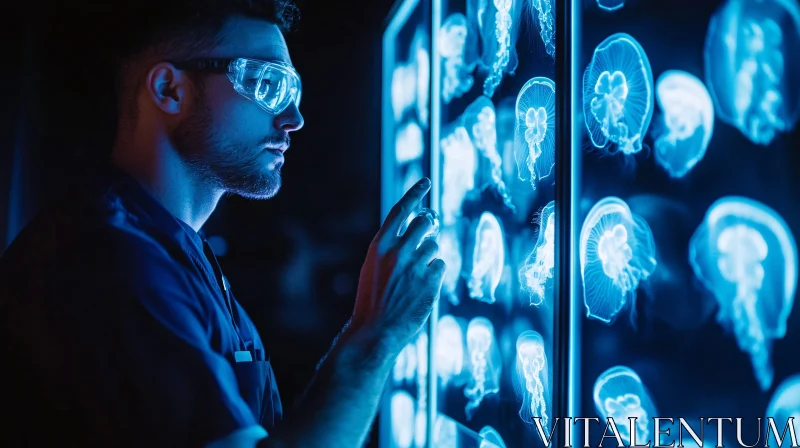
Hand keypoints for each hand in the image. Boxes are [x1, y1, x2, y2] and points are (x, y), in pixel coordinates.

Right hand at [349, 178, 445, 351]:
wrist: (375, 331)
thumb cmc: (372, 301)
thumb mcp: (373, 268)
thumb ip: (391, 248)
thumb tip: (416, 232)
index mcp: (379, 245)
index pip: (401, 210)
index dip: (415, 193)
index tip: (426, 181)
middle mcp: (398, 250)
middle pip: (424, 224)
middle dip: (426, 228)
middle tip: (424, 238)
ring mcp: (415, 265)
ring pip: (434, 247)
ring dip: (428, 258)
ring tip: (414, 278)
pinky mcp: (431, 280)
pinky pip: (440, 266)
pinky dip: (434, 275)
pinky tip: (421, 289)